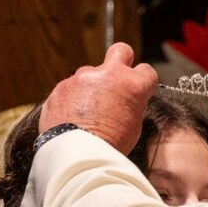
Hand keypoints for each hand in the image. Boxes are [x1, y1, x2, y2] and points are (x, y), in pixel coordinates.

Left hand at [39, 43, 157, 152]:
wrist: (78, 156)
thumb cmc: (109, 147)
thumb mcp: (134, 128)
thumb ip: (130, 105)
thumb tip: (124, 102)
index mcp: (133, 85)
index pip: (146, 71)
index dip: (142, 81)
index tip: (137, 91)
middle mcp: (108, 74)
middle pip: (121, 51)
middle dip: (121, 60)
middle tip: (116, 79)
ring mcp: (82, 78)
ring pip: (90, 74)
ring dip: (90, 87)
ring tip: (86, 113)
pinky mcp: (61, 87)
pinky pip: (69, 89)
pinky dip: (71, 100)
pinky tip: (71, 118)